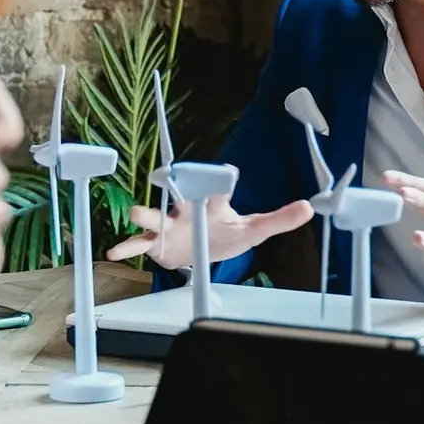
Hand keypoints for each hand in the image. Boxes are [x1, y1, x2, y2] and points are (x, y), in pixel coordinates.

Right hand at [105, 195, 312, 269]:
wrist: (202, 250)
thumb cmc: (226, 234)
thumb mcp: (254, 230)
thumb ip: (280, 219)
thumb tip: (309, 207)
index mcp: (213, 205)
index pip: (219, 189)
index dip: (223, 180)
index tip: (228, 171)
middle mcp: (188, 211)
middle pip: (180, 196)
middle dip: (176, 189)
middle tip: (169, 175)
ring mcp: (170, 227)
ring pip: (154, 218)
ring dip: (145, 216)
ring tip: (134, 214)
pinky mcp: (157, 245)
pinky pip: (139, 245)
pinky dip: (126, 248)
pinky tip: (114, 253)